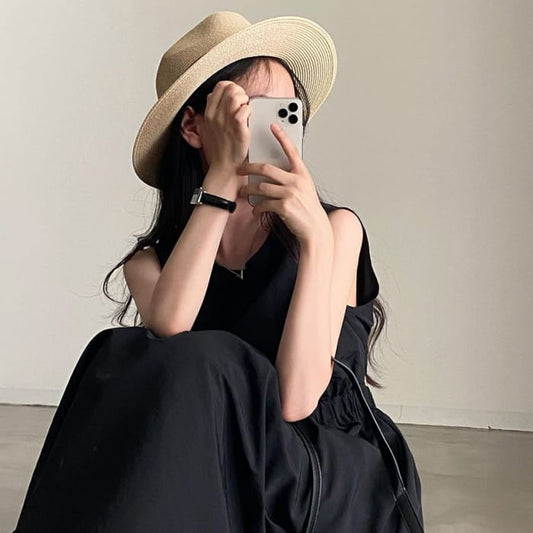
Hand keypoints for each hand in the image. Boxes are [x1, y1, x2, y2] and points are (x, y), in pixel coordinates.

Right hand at [200, 80, 250, 174]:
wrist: (224, 166)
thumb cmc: (219, 150)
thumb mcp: (207, 128)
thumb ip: (211, 112)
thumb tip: (213, 97)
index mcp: (208, 113)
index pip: (220, 86)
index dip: (231, 88)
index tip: (236, 97)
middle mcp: (215, 114)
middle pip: (229, 87)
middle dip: (240, 92)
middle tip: (243, 104)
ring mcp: (225, 120)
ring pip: (235, 95)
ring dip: (245, 100)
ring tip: (246, 110)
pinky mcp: (237, 127)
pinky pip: (244, 108)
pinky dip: (249, 111)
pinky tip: (248, 119)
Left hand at [236, 122, 330, 244]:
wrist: (315, 229)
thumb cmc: (308, 209)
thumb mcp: (305, 189)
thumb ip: (292, 178)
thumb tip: (273, 174)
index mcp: (302, 174)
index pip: (291, 151)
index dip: (282, 136)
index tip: (273, 125)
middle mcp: (296, 181)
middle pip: (266, 168)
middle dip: (249, 167)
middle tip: (240, 169)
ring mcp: (290, 193)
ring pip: (261, 186)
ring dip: (248, 190)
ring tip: (243, 193)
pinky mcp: (284, 206)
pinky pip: (264, 203)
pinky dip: (257, 207)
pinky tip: (255, 210)